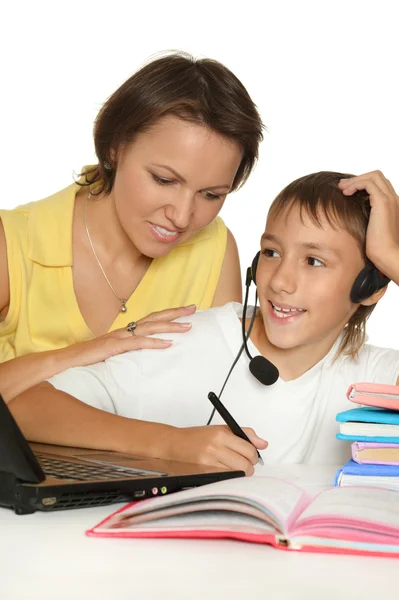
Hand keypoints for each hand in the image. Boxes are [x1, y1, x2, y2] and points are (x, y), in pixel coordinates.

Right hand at [65, 305, 195, 366]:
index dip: (169, 314)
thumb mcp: (113, 354)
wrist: (67, 361)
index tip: (186, 310)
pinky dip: (154, 342)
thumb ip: (128, 352)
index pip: (151, 319)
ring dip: (170, 326)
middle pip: (154, 318)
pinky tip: (168, 344)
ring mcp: (120, 337)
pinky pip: (138, 343)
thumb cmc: (89, 359)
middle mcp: (125, 330)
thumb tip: (143, 354)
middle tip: (194, 309)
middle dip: (175, 313)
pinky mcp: (114, 347)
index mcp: (126, 331)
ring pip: (150, 327)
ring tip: (187, 326)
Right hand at [162, 425, 267, 475]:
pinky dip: (227, 478)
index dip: (254, 456)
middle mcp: (215, 448)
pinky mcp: (204, 475)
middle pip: (245, 465)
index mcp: (221, 435)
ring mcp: (209, 464)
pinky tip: (222, 472)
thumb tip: (263, 444)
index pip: (249, 450)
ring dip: (238, 473)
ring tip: (231, 467)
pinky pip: (225, 480)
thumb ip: (245, 434)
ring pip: (237, 475)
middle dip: (248, 467)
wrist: (172, 445)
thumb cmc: (196, 437)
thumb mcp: (220, 429)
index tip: (251, 456)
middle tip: (243, 463)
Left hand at [338, 171, 398, 279]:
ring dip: (355, 180)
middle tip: (342, 185)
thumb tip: (352, 212)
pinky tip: (346, 193)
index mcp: (392, 204)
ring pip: (373, 176)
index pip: (379, 184)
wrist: (386, 255)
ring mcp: (390, 199)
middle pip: (377, 176)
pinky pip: (368, 183)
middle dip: (358, 178)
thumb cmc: (377, 247)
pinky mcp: (383, 202)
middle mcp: (393, 199)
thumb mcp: (370, 227)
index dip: (362, 183)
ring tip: (342, 188)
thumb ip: (366, 217)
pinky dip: (355, 184)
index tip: (347, 190)